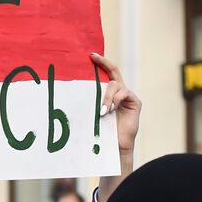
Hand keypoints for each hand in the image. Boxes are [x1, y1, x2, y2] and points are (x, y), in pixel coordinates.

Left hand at [90, 52, 142, 201]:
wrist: (113, 147)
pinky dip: (114, 100)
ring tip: (101, 110)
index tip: (90, 55)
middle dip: (104, 62)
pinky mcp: (135, 102)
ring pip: (115, 85)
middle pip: (114, 71)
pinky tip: (108, 110)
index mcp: (109, 93)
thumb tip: (66, 95)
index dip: (100, 62)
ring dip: (106, 95)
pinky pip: (124, 93)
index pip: (106, 73)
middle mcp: (120, 91)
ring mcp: (128, 96)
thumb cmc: (100, 132)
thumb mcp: (90, 113)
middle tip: (93, 57)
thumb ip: (87, 102)